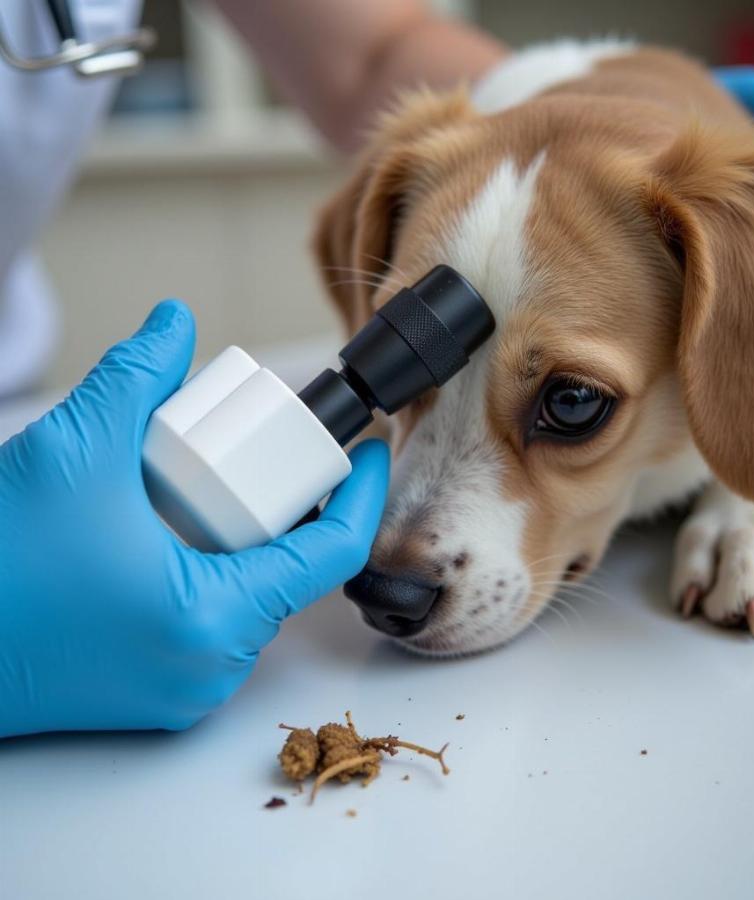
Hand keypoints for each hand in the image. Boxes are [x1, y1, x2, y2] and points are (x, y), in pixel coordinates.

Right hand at [0, 302, 389, 737]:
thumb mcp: (71, 451)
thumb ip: (133, 376)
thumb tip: (176, 321)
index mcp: (212, 621)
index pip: (331, 554)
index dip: (362, 495)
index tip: (371, 450)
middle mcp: (210, 670)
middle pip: (295, 574)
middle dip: (302, 509)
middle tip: (290, 454)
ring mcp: (184, 689)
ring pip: (258, 600)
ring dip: (265, 542)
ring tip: (251, 484)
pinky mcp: (156, 693)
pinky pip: (222, 626)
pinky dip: (230, 576)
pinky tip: (213, 533)